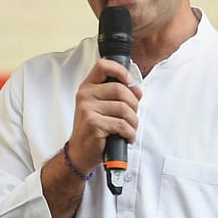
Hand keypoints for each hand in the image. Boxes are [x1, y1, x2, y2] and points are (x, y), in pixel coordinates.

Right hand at [66, 58, 142, 173]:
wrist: (80, 151)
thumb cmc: (94, 129)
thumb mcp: (103, 108)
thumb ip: (119, 96)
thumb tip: (137, 90)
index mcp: (88, 87)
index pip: (103, 66)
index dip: (120, 70)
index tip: (130, 81)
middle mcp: (85, 95)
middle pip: (120, 89)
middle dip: (133, 105)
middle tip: (132, 116)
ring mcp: (87, 109)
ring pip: (124, 109)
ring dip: (133, 122)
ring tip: (129, 129)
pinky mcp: (94, 124)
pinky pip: (122, 125)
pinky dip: (130, 134)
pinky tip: (126, 137)